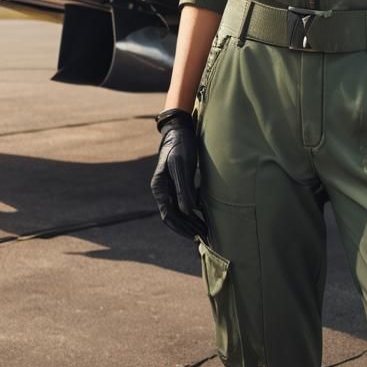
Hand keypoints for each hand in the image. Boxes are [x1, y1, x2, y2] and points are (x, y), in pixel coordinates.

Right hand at [150, 109, 207, 239]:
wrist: (180, 130)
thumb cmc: (180, 145)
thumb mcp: (181, 164)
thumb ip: (183, 187)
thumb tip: (187, 211)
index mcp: (159, 187)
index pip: (168, 215)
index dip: (182, 228)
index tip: (196, 235)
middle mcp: (163, 191)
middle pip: (174, 217)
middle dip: (189, 228)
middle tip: (206, 236)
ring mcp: (170, 188)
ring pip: (180, 212)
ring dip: (192, 223)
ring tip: (207, 231)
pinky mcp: (179, 185)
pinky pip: (185, 203)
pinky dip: (195, 212)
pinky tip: (206, 215)